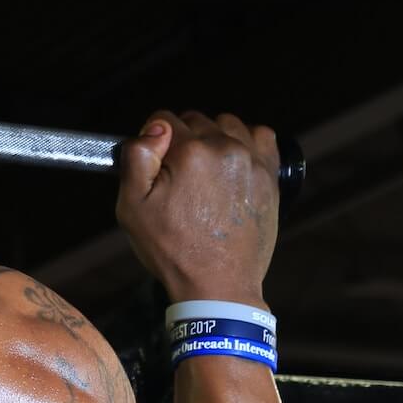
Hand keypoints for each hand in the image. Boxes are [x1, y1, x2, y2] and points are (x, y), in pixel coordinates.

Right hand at [115, 110, 279, 305]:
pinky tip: (233, 163)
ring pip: (227, 124)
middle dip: (183, 141)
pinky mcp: (270, 175)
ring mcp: (252, 160)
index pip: (164, 119)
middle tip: (178, 177)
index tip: (155, 165)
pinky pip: (261, 136)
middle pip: (196, 120)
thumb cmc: (173, 249)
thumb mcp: (132, 207)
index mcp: (190, 152)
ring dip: (213, 139)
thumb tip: (156, 128)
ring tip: (205, 172)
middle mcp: (225, 148)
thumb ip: (137, 157)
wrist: (218, 284)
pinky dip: (246, 142)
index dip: (153, 141)